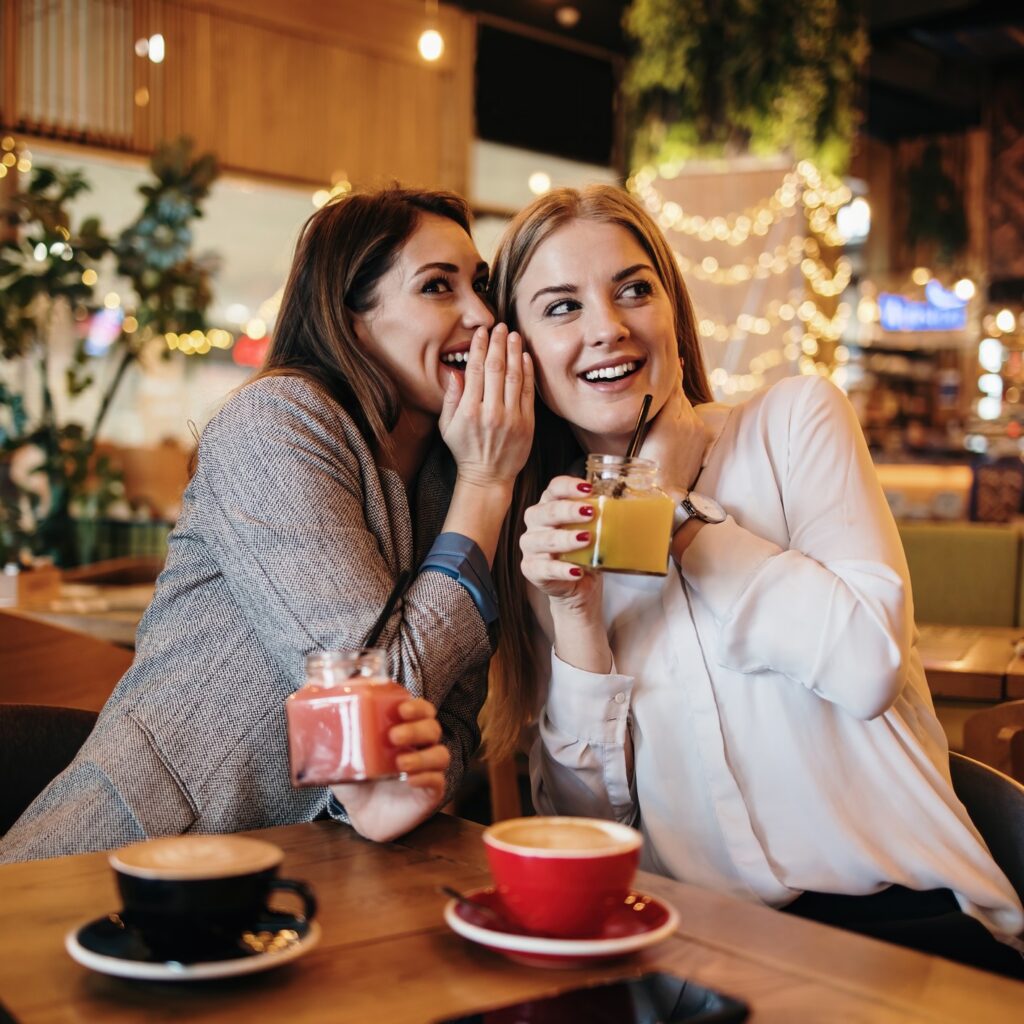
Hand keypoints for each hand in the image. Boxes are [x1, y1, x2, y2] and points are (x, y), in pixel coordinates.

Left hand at [330, 698, 449, 842]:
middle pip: (432, 728)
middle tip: (394, 736)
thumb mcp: (343, 758)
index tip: (400, 708)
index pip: (421, 710)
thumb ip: (334, 740)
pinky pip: (437, 781)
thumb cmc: (358, 781)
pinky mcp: (431, 792)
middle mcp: (420, 747)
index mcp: (404, 730)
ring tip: (400, 763)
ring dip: (422, 756)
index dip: (416, 707)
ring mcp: (428, 769)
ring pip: (440, 754)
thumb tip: (310, 719)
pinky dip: (426, 777)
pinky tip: (410, 780)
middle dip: (416, 729)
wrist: (362, 816)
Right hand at [439, 323, 533, 489]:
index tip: (481, 333)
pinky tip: (525, 357)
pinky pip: (527, 392)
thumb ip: (451, 398)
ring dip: (514, 352)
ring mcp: (511, 418)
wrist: (488, 476)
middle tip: (500, 327)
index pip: (475, 370)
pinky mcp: (527, 423)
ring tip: (514, 335)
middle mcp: (490, 412)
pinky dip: (527, 372)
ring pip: (514, 376)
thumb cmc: (465, 450)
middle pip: (496, 368)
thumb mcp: (447, 426)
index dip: (479, 348)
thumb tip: (455, 372)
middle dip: (498, 343)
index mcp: (469, 411)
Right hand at [520, 476, 603, 611]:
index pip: (553, 489)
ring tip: (586, 539)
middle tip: (590, 512)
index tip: (588, 488)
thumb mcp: (594, 531)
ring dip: (566, 538)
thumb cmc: (585, 552)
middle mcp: (536, 523)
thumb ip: (602, 518)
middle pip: (545, 511)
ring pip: (543, 540)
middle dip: (568, 511)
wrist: (578, 586)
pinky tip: (576, 570)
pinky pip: (544, 568)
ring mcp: (531, 547)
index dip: (569, 486)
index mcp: (550, 506)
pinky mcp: (531, 569)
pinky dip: (561, 570)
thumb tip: (628, 506)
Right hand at [639, 362, 706, 496]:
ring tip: (666, 409)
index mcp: (669, 417)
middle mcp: (687, 419)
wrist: (666, 490)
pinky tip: (674, 426)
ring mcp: (697, 428)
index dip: (672, 372)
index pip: (673, 385)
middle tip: (665, 375)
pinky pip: (692, 420)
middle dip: (672, 389)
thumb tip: (658, 392)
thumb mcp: (641, 434)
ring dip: (677, 406)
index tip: (672, 359)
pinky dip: (684, 419)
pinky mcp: (702, 438)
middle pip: (679, 394)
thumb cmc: (644, 466)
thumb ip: (651, 410)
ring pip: (686, 407)